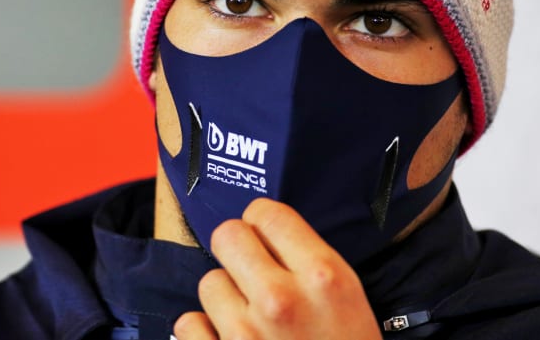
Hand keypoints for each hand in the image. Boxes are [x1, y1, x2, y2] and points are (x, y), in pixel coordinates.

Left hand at [173, 198, 380, 339]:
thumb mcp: (350, 304)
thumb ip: (308, 264)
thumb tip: (264, 232)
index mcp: (322, 277)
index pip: (266, 212)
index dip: (264, 226)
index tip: (269, 241)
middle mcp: (280, 299)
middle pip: (227, 235)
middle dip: (237, 252)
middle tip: (252, 273)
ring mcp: (244, 335)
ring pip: (209, 282)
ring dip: (225, 300)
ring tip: (251, 321)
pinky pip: (190, 324)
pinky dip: (205, 334)